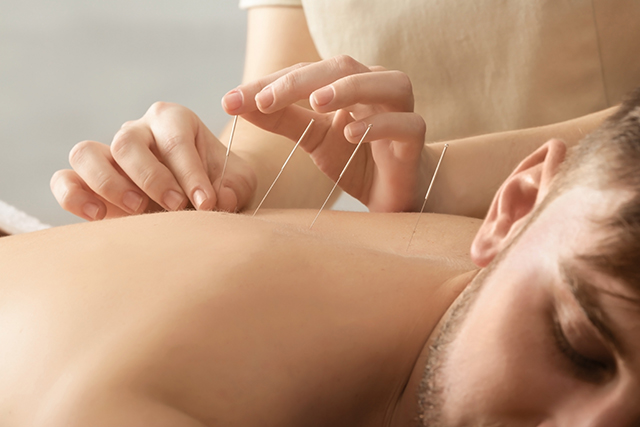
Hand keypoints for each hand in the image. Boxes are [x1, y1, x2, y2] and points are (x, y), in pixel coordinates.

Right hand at [51, 102, 255, 220]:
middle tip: (176, 207)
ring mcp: (108, 153)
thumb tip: (219, 197)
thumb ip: (233, 187)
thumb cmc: (220, 184)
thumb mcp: (238, 182)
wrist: (200, 198)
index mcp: (174, 120)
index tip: (206, 203)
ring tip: (138, 210)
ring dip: (110, 183)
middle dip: (152, 178)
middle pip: (127, 142)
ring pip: (87, 154)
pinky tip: (98, 216)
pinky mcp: (88, 180)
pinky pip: (65, 179)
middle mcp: (137, 130)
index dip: (190, 173)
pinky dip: (74, 196)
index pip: (175, 140)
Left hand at [221, 55, 428, 211]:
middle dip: (299, 82)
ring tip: (315, 103)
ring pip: (382, 83)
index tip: (231, 101)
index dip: (269, 84)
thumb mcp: (313, 139)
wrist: (395, 193)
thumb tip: (235, 102)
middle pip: (340, 67)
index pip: (305, 73)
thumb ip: (282, 119)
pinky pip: (402, 123)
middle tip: (264, 101)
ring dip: (347, 89)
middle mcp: (375, 86)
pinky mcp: (415, 136)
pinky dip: (376, 125)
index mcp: (347, 83)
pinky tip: (350, 134)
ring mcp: (400, 109)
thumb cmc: (357, 160)